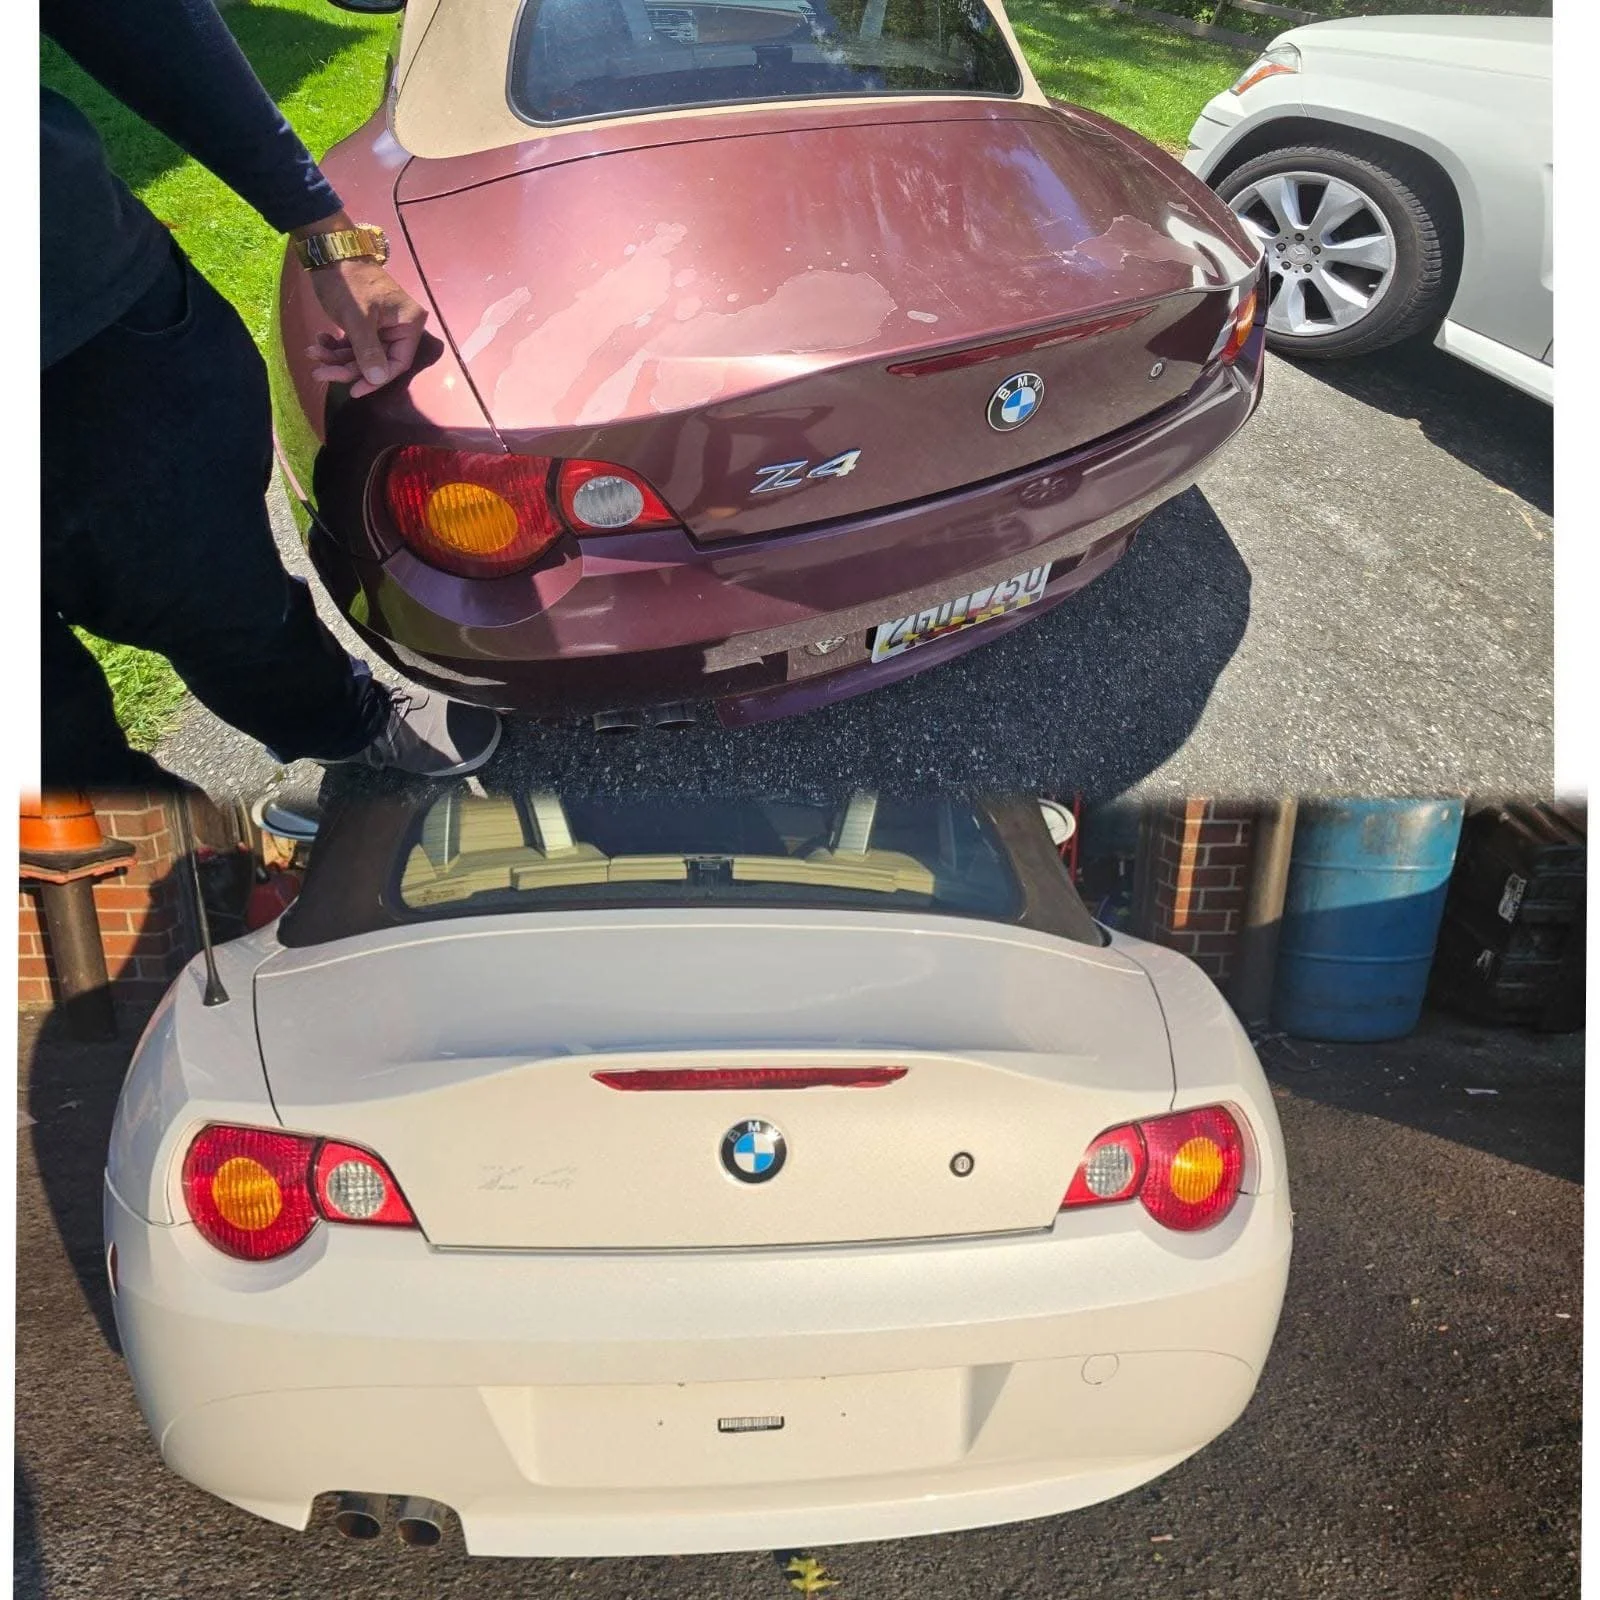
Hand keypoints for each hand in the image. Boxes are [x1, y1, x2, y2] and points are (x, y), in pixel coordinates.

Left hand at [306, 256, 427, 397]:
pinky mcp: (366, 323)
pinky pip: (353, 344)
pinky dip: (336, 346)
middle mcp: (400, 327)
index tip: (353, 391)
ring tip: (313, 353)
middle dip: (346, 367)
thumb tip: (378, 379)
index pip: (398, 362)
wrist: (329, 251)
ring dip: (336, 357)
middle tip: (319, 372)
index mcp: (409, 324)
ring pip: (361, 354)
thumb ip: (368, 350)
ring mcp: (383, 326)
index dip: (375, 379)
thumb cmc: (348, 281)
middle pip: (376, 361)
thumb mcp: (358, 318)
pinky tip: (319, 342)